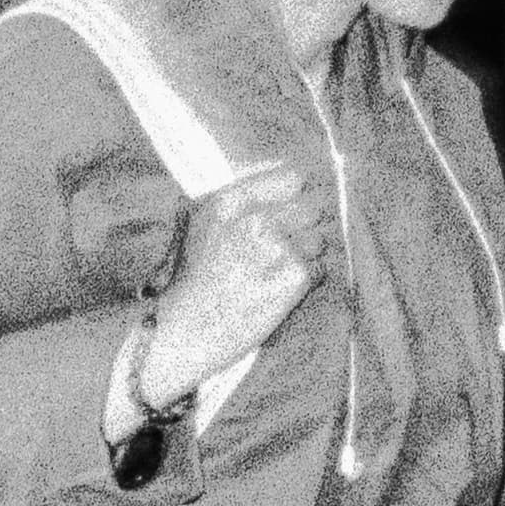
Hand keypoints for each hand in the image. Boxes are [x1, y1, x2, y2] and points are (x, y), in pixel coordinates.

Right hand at [135, 164, 319, 409]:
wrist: (184, 331)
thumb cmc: (191, 280)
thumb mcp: (200, 223)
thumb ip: (239, 197)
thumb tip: (280, 174)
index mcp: (230, 200)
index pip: (292, 177)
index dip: (293, 196)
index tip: (287, 210)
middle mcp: (255, 219)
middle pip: (311, 208)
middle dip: (302, 227)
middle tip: (283, 249)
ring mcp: (277, 248)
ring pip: (319, 240)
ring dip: (305, 256)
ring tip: (276, 274)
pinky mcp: (294, 277)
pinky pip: (320, 269)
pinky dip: (306, 283)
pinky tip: (280, 292)